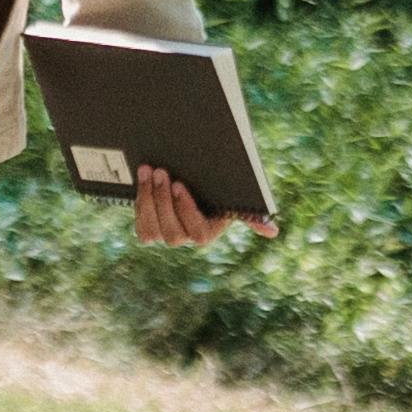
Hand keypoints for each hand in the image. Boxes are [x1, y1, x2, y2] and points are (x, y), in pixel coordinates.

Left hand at [131, 163, 271, 246]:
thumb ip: (251, 215)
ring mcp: (165, 236)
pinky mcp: (149, 231)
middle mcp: (186, 239)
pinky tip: (141, 182)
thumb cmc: (214, 192)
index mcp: (209, 233)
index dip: (186, 211)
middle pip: (172, 233)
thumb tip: (272, 232)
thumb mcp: (232, 200)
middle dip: (163, 201)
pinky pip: (141, 227)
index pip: (197, 234)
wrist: (188, 183)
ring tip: (148, 172)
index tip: (180, 185)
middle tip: (160, 172)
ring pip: (152, 231)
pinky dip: (139, 205)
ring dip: (148, 201)